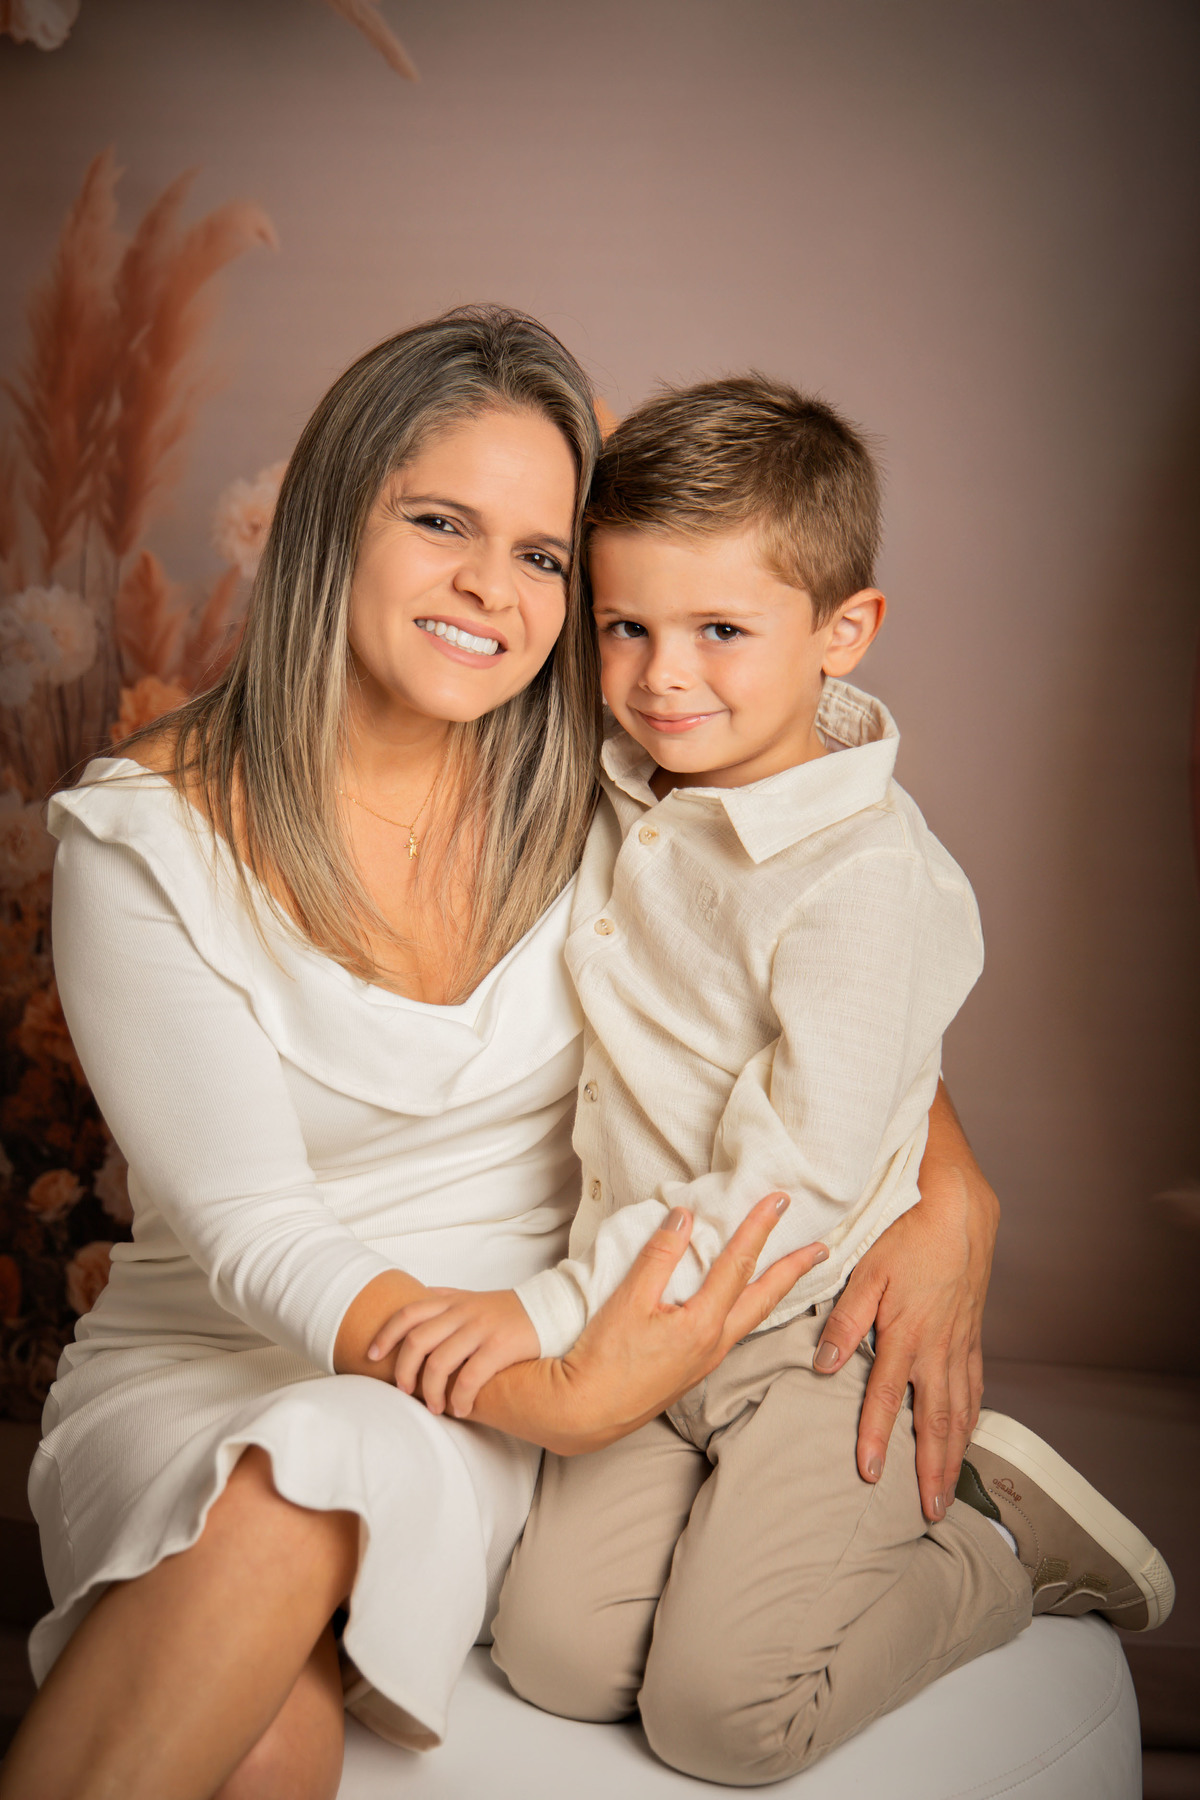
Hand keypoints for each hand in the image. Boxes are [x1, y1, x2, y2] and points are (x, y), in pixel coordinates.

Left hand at [367, 1288, 539, 1417]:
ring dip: (431, 1392)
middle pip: (417, 1341)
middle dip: (404, 1371)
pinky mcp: (501, 1346)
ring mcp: (481, 1328)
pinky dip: (460, 1398)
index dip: (385, 1335)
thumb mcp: (471, 1298)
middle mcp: (462, 1312)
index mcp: (452, 1301)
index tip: (371, 1356)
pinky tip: (462, 1409)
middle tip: (404, 1391)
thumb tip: (414, 1304)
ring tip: (435, 1408)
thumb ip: (444, 1300)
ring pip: (440, 1363)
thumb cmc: (505, 1311)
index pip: (407, 1313)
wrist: (549, 1310)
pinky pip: (470, 1377)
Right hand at [471, 1194, 828, 1454]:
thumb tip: (685, 1217)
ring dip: (774, 1290)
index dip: (760, 1228)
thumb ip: (659, 1255)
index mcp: (701, 1322)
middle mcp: (714, 1344)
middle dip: (794, 1269)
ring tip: (791, 1271)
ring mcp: (705, 1361)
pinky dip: (749, 1308)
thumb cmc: (601, 1358)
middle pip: (764, 1298)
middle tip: (821, 1247)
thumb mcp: (626, 1298)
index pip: (739, 1264)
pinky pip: (733, 1331)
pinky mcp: (692, 1370)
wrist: (583, 1413)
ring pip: (752, 1318)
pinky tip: (741, 1304)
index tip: (779, 1201)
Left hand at [811, 1086, 997, 1521]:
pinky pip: (976, 1384)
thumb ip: (843, 1323)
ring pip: (961, 1410)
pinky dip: (974, 1415)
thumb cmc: (904, 1234)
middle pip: (937, 1421)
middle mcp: (938, 1348)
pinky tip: (970, 1431)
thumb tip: (823, 1368)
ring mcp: (960, 1342)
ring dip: (956, 1453)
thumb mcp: (864, 1273)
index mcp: (906, 1335)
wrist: (957, 1207)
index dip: (877, 1440)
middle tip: (932, 1512)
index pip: (887, 1400)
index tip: (871, 1477)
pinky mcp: (973, 1331)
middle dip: (933, 1469)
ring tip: (951, 1489)